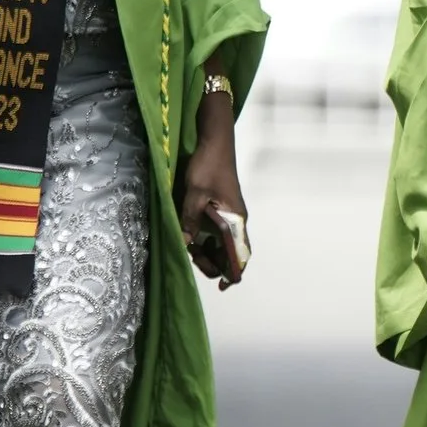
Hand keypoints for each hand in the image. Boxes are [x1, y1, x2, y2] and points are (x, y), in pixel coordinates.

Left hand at [176, 85, 247, 286]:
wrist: (214, 140)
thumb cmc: (209, 165)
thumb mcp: (195, 194)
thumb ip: (190, 220)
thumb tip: (185, 243)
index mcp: (236, 220)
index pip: (241, 254)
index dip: (233, 273)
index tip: (222, 286)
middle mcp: (236, 220)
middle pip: (229, 252)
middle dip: (212, 261)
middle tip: (191, 259)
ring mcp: (229, 213)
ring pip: (220, 241)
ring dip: (205, 249)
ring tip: (187, 247)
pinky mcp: (220, 206)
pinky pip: (214, 230)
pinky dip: (203, 237)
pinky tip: (190, 236)